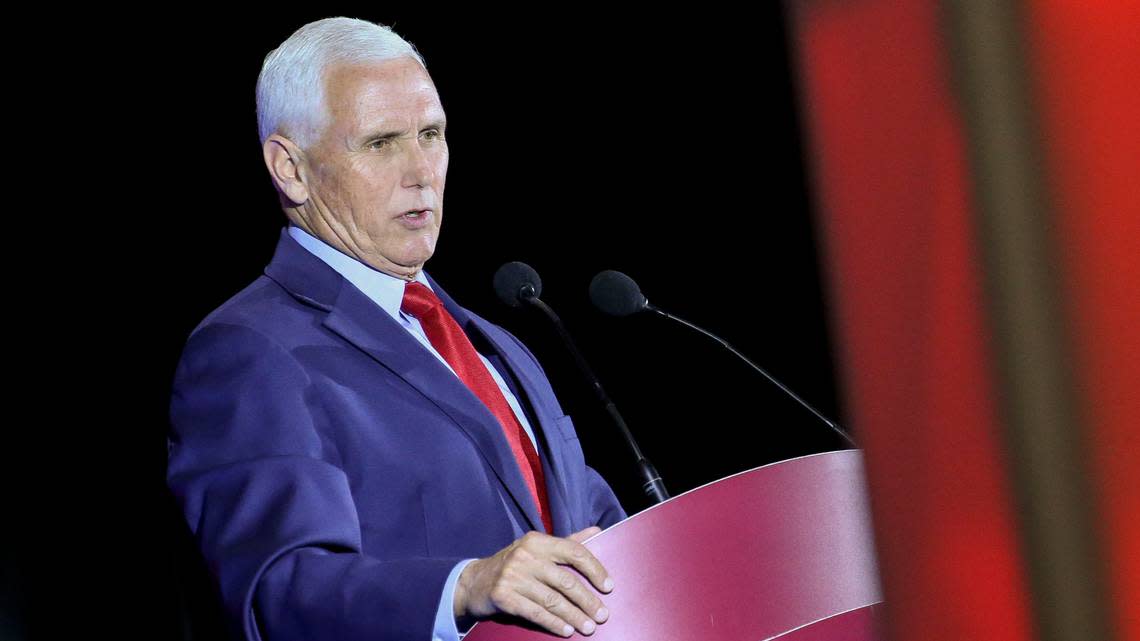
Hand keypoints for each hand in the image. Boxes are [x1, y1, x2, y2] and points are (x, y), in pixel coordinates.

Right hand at [453, 526, 612, 636]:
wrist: (474, 581)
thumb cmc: (515, 565)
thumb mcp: (538, 548)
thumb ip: (567, 542)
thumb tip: (597, 530)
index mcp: (538, 541)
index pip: (574, 552)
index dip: (595, 569)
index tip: (609, 586)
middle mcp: (525, 555)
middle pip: (566, 581)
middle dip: (587, 601)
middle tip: (602, 616)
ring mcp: (513, 576)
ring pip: (552, 600)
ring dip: (574, 616)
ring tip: (588, 627)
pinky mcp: (503, 596)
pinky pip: (535, 612)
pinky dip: (553, 623)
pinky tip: (566, 630)